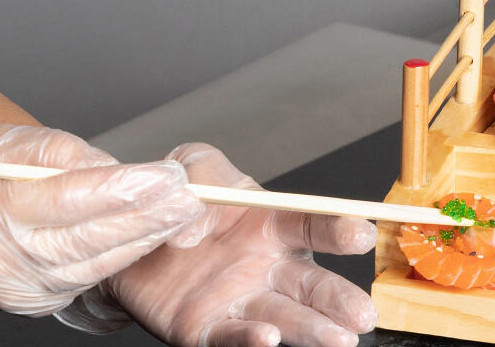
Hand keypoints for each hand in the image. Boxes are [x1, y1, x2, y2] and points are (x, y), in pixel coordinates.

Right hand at [0, 124, 203, 333]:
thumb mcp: (1, 144)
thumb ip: (58, 154)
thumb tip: (116, 166)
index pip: (65, 200)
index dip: (121, 189)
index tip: (164, 175)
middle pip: (88, 239)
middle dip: (148, 218)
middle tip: (191, 196)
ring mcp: (17, 289)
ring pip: (96, 265)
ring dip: (145, 240)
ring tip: (183, 214)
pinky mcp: (34, 304)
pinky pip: (88, 282)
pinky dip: (123, 259)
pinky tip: (152, 239)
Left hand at [65, 143, 378, 346]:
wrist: (130, 233)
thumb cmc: (177, 199)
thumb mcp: (193, 166)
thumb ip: (206, 177)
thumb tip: (196, 219)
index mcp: (271, 224)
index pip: (311, 225)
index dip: (337, 230)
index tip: (360, 234)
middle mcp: (264, 267)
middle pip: (310, 284)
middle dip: (339, 299)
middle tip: (364, 314)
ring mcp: (239, 301)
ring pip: (284, 318)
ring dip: (312, 329)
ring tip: (338, 339)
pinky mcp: (205, 328)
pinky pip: (231, 336)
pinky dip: (250, 340)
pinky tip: (268, 339)